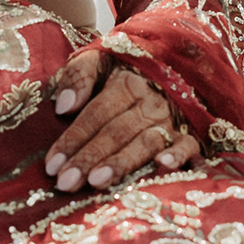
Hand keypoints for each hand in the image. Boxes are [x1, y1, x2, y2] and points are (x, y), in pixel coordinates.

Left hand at [41, 46, 201, 190]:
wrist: (178, 65)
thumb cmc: (129, 71)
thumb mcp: (101, 60)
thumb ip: (79, 76)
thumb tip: (63, 106)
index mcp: (126, 83)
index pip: (95, 113)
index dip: (72, 139)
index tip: (51, 164)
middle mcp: (150, 102)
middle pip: (116, 132)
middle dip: (89, 158)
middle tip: (65, 182)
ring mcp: (172, 120)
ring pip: (145, 142)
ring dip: (122, 162)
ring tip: (96, 182)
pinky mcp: (192, 135)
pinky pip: (188, 145)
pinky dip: (178, 155)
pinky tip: (161, 166)